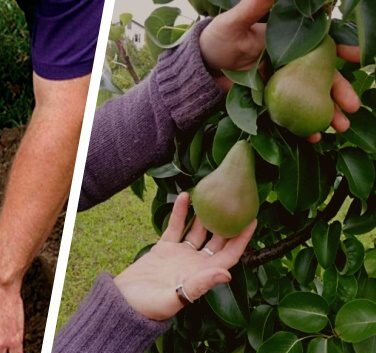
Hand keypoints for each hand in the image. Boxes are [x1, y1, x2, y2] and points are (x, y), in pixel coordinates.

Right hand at [114, 193, 255, 320]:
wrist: (123, 303)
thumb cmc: (149, 307)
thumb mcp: (174, 298)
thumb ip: (200, 285)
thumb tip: (227, 274)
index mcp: (202, 275)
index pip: (230, 255)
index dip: (242, 239)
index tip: (252, 220)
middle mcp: (195, 264)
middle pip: (218, 239)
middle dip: (228, 222)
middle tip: (236, 201)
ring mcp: (180, 255)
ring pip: (198, 230)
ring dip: (205, 215)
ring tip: (213, 195)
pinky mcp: (164, 248)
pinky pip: (175, 227)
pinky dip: (181, 213)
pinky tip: (185, 196)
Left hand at [199, 0, 360, 142]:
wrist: (198, 69)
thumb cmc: (215, 40)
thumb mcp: (233, 23)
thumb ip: (253, 7)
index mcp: (287, 40)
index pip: (321, 45)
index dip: (341, 51)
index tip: (356, 57)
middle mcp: (288, 63)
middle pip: (321, 77)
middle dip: (340, 91)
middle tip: (353, 106)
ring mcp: (280, 84)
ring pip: (309, 98)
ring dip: (327, 113)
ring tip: (340, 127)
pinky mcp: (268, 101)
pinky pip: (289, 113)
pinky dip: (300, 126)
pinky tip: (312, 137)